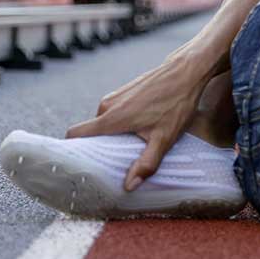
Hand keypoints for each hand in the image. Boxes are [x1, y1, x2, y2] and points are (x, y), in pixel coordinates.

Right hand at [64, 49, 209, 191]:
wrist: (186, 72)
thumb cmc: (176, 103)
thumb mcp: (164, 138)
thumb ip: (146, 163)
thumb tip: (129, 186)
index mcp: (111, 117)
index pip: (75, 133)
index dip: (72, 150)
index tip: (78, 166)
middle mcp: (107, 105)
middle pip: (91, 132)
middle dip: (99, 148)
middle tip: (114, 164)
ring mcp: (115, 96)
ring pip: (104, 122)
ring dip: (113, 135)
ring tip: (130, 147)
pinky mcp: (124, 91)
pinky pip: (113, 113)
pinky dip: (120, 124)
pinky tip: (138, 130)